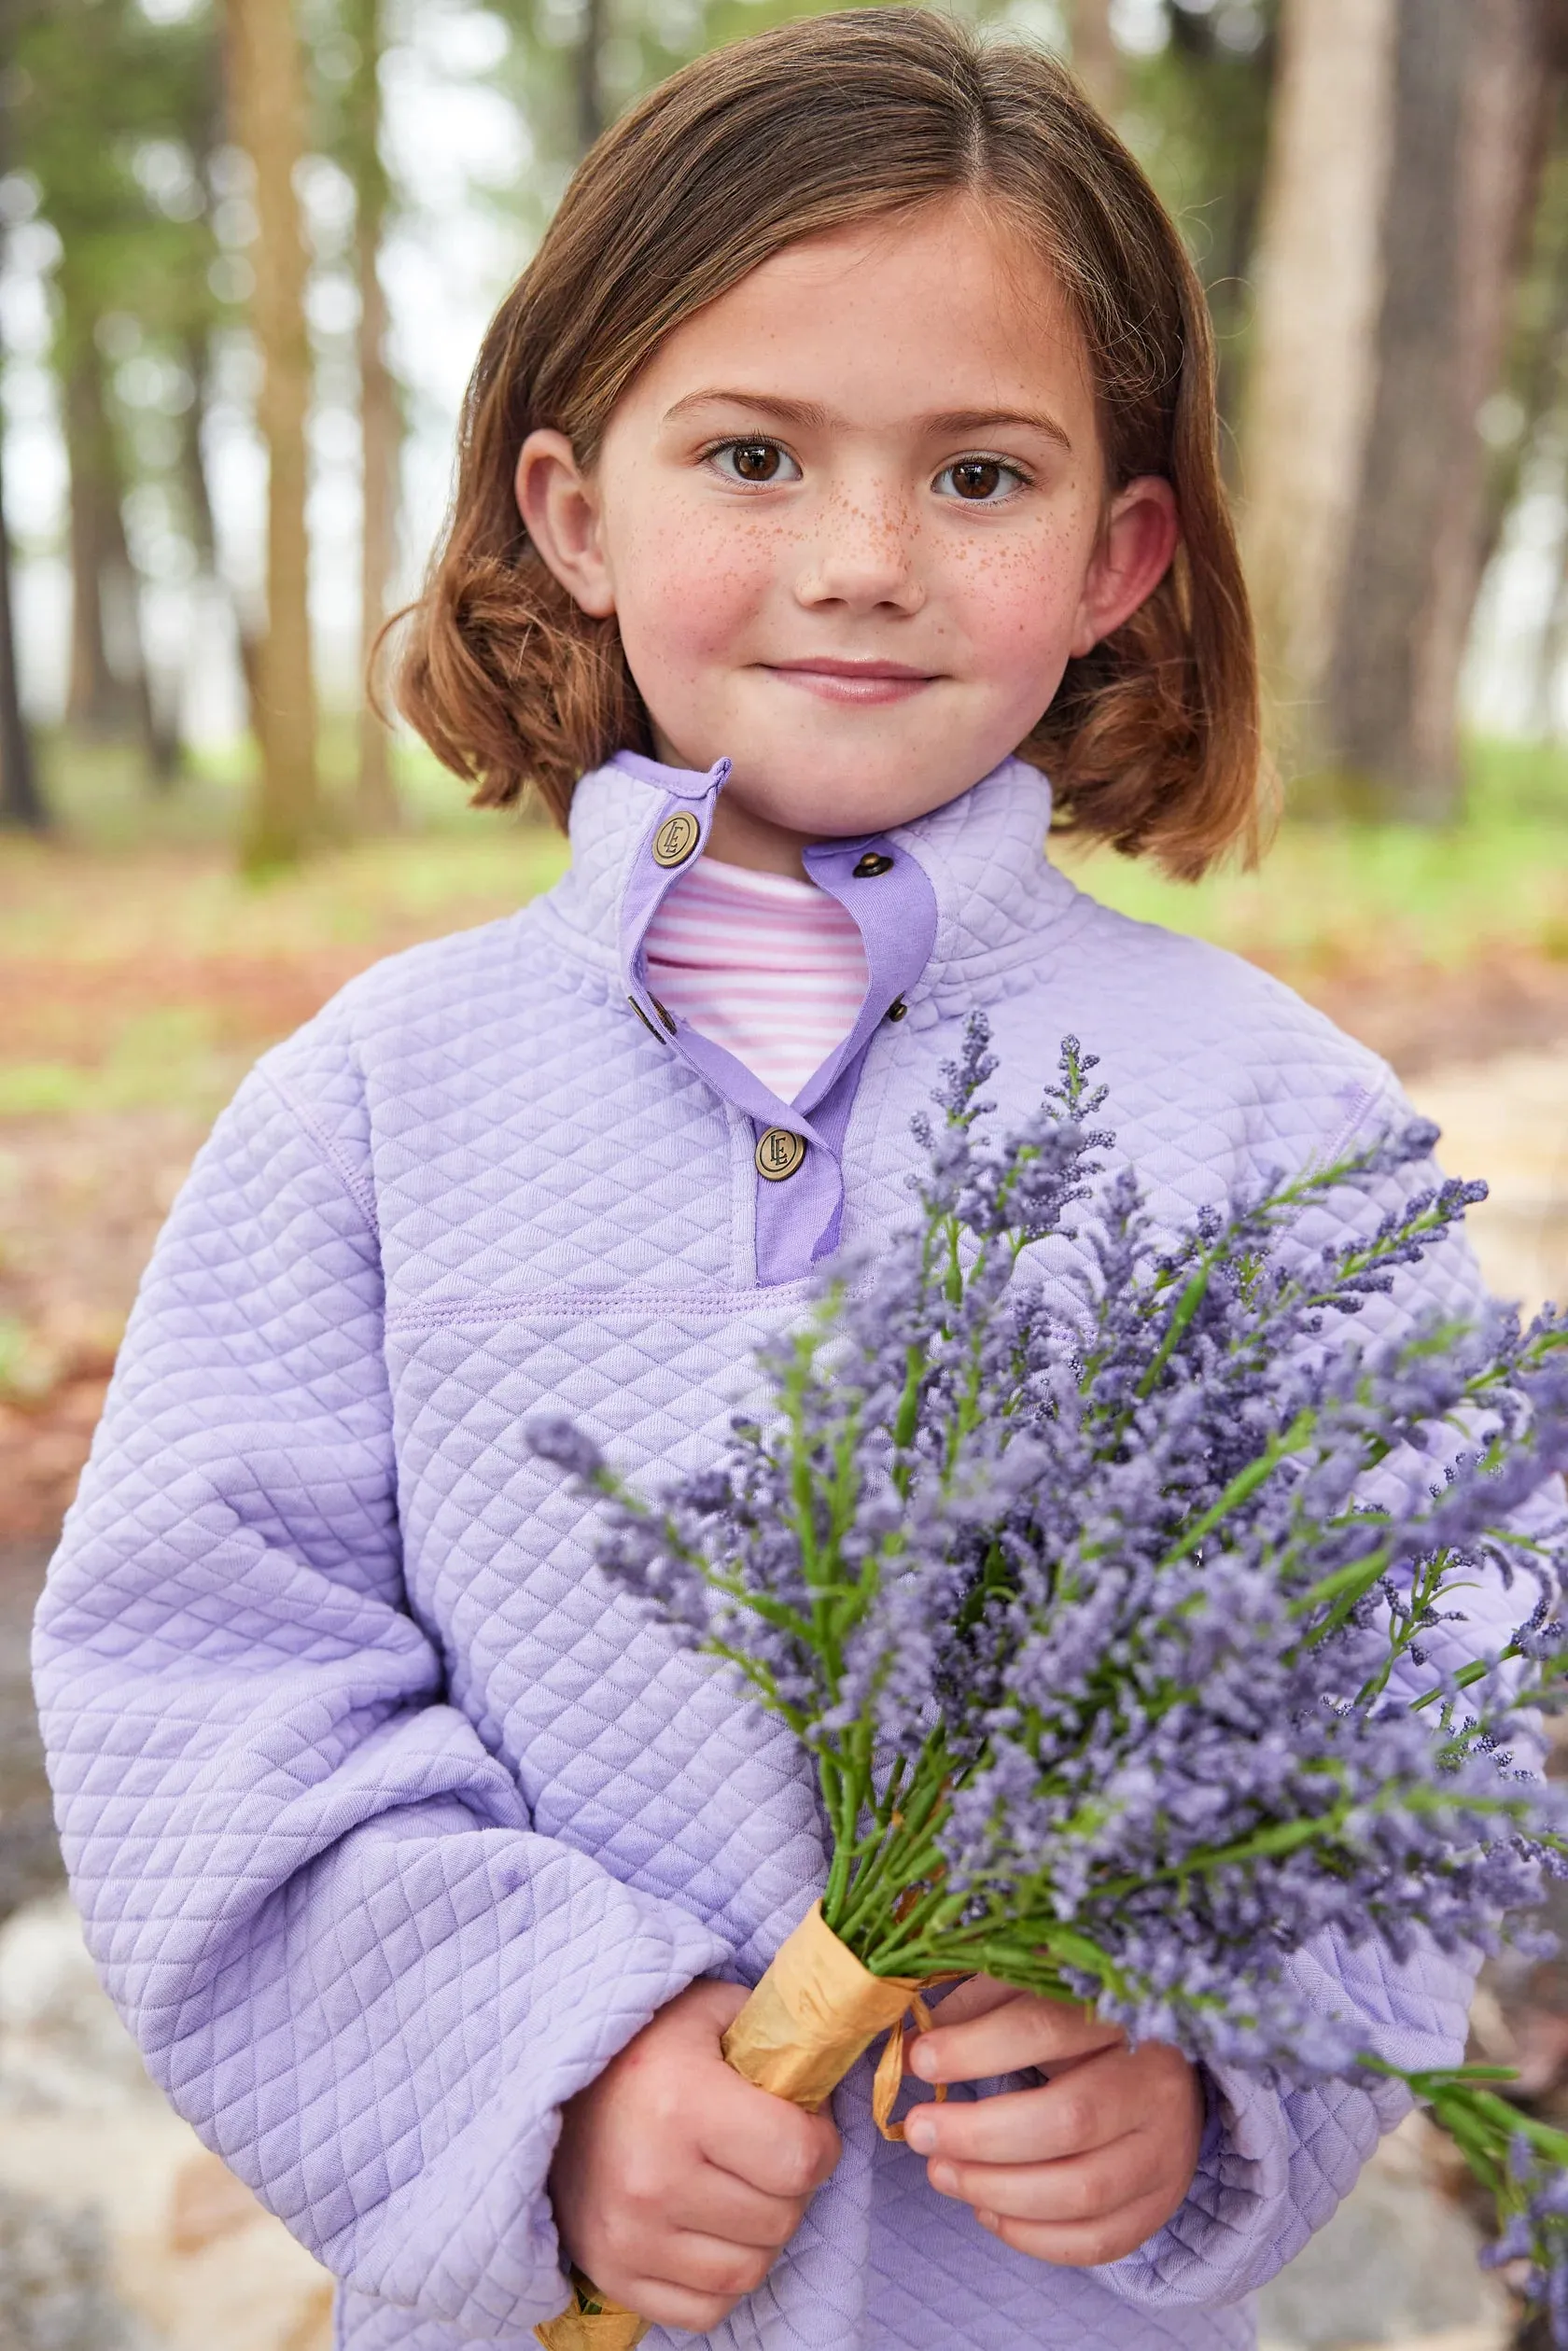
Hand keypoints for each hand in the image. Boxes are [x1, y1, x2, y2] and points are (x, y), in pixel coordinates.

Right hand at [549, 1978, 840, 2331]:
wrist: (554, 2087)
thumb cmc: (649, 2045)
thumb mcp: (713, 2011)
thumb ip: (780, 2032)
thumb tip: (835, 2065)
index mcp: (683, 2104)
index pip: (799, 2159)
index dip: (819, 2141)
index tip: (804, 2123)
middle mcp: (652, 2180)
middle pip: (781, 2218)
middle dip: (790, 2185)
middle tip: (767, 2153)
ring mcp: (628, 2238)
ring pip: (749, 2270)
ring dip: (759, 2234)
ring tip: (739, 2189)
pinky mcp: (612, 2276)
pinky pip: (708, 2309)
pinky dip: (721, 2276)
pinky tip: (709, 2227)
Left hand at [902, 1976, 1202, 2266]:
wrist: (1164, 2074)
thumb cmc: (1083, 2027)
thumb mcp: (1037, 1994)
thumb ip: (981, 2004)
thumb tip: (915, 2040)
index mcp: (1123, 2014)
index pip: (1047, 2028)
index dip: (977, 2048)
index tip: (919, 2060)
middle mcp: (1156, 2085)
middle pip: (1068, 2120)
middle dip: (980, 2135)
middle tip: (919, 2131)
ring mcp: (1165, 2153)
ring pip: (1082, 2191)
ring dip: (996, 2189)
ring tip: (941, 2172)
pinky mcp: (1159, 2206)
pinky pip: (1095, 2242)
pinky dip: (1031, 2237)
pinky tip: (986, 2210)